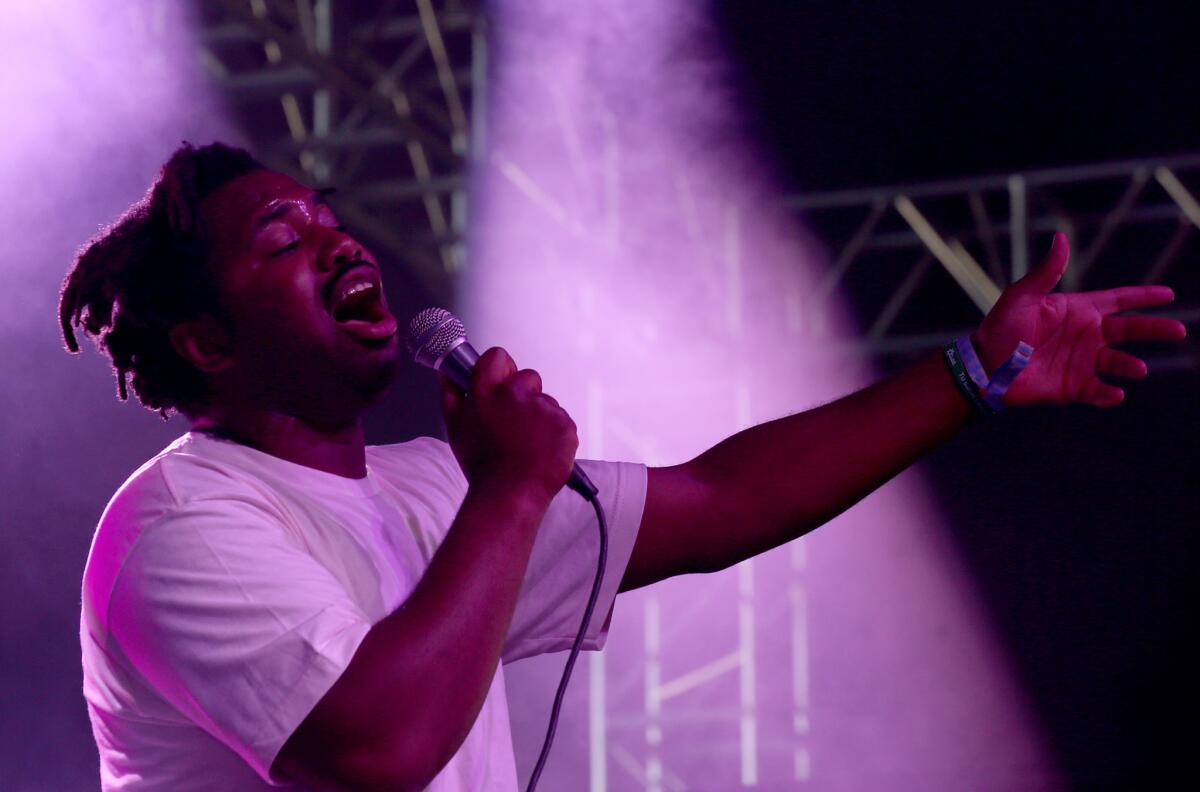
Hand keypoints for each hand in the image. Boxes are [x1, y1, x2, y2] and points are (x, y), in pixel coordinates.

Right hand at [439, 347, 578, 501]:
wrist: (511, 494)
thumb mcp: (456, 429)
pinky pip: (561, 420)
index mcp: (487, 392)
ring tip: (528, 443)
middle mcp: (517, 394)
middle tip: (514, 423)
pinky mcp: (564, 423)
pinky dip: (554, 432)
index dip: (500, 369)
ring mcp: (544, 408)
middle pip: (527, 376)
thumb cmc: (483, 466)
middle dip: (523, 394)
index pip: (498, 357)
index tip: (500, 383)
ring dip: (539, 416)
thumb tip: (446, 373)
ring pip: (545, 401)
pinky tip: (541, 449)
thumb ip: (451, 395)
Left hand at [973, 232, 1186, 406]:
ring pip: (1117, 363)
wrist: (983, 367)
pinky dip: (1109, 394)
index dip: (1144, 297)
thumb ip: (1046, 271)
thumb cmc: (1000, 329)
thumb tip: (1060, 237)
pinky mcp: (1073, 387)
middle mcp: (1087, 335)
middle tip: (1178, 331)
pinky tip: (1115, 394)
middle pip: (1129, 330)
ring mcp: (1082, 361)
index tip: (1169, 294)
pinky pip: (1098, 391)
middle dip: (1154, 329)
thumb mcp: (1021, 297)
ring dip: (1129, 366)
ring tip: (1137, 369)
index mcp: (1078, 310)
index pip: (1119, 300)